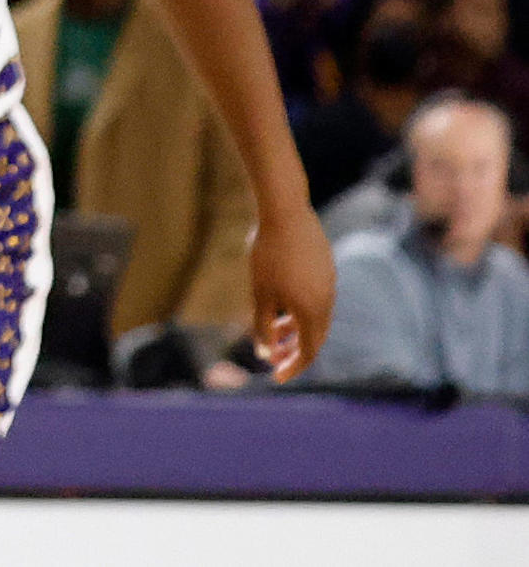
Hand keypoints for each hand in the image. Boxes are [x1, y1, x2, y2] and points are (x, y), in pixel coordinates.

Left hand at [244, 198, 334, 382]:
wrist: (286, 212)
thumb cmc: (268, 253)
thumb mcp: (260, 292)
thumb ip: (263, 324)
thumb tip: (265, 353)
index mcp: (312, 311)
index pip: (308, 352)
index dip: (293, 367)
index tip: (277, 378)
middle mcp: (327, 301)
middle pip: (314, 338)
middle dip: (294, 352)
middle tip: (274, 361)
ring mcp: (330, 285)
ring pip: (316, 318)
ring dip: (296, 330)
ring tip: (275, 334)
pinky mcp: (327, 270)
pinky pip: (317, 300)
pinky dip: (301, 312)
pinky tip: (283, 305)